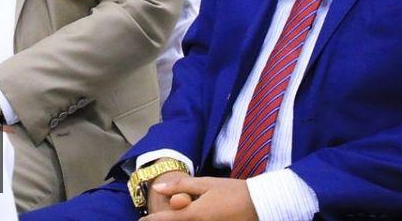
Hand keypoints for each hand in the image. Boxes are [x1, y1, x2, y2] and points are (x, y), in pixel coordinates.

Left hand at [142, 177, 256, 220]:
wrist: (260, 204)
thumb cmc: (232, 191)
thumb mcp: (205, 184)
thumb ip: (181, 186)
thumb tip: (158, 187)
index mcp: (196, 214)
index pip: (168, 220)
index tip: (141, 220)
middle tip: (157, 218)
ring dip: (180, 220)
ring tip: (175, 214)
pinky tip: (194, 216)